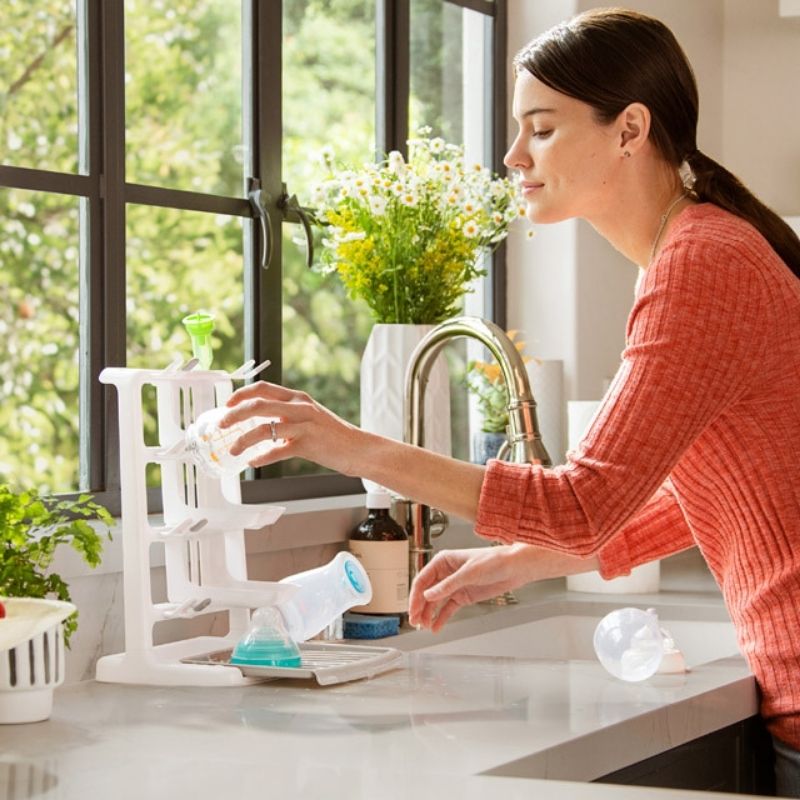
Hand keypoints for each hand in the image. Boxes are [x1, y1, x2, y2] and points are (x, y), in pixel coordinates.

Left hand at [221, 381, 362, 473]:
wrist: (357, 448)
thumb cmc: (332, 435)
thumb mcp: (310, 416)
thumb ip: (288, 415)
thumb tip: (261, 422)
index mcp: (298, 398)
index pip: (263, 388)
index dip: (241, 394)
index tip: (227, 404)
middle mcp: (299, 407)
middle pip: (257, 405)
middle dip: (234, 414)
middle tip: (221, 425)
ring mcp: (303, 425)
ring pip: (263, 429)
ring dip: (243, 440)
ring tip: (233, 449)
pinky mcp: (307, 444)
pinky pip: (276, 451)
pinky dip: (261, 458)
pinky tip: (253, 462)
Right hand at [409, 543, 600, 631]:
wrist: (515, 568)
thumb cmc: (494, 561)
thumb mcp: (469, 573)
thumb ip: (447, 585)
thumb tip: (428, 595)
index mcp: (444, 561)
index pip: (423, 579)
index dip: (415, 595)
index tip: (412, 609)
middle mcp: (447, 573)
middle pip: (427, 592)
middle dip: (420, 607)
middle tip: (415, 622)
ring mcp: (455, 585)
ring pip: (436, 602)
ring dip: (429, 614)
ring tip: (425, 627)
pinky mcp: (464, 595)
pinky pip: (448, 609)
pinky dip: (442, 618)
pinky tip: (436, 627)